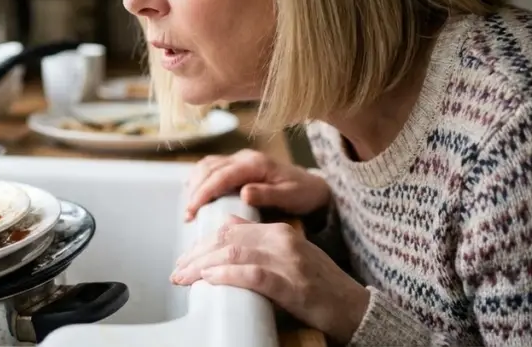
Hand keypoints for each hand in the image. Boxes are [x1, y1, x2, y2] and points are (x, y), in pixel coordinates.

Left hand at [171, 215, 369, 343]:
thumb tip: (228, 224)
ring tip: (185, 278)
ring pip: (234, 254)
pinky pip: (253, 276)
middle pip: (226, 240)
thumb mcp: (289, 252)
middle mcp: (282, 240)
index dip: (201, 243)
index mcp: (278, 231)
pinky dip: (227, 276)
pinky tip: (210, 279)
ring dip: (203, 267)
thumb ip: (259, 237)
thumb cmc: (318, 284)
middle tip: (177, 272)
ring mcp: (288, 261)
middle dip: (195, 255)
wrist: (354, 307)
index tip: (184, 258)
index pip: (229, 230)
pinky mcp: (292, 285)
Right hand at [184, 149, 330, 220]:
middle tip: (188, 215)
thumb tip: (243, 193)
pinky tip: (194, 194)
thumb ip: (268, 195)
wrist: (313, 186)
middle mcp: (244, 157)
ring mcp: (239, 158)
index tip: (192, 210)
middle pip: (209, 168)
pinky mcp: (237, 164)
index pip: (221, 175)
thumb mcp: (290, 197)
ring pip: (207, 165)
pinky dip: (199, 178)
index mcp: (255, 164)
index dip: (203, 192)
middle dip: (194, 191)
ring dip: (194, 183)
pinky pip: (211, 166)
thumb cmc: (302, 193)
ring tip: (189, 208)